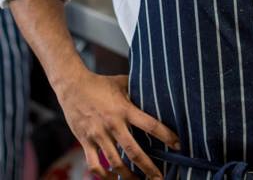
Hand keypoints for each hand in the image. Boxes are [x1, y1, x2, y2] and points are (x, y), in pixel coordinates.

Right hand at [56, 69, 179, 179]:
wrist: (73, 86)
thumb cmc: (101, 83)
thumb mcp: (123, 83)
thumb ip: (138, 89)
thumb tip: (157, 88)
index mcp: (125, 109)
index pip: (150, 124)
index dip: (165, 136)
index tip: (178, 145)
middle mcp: (112, 124)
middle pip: (133, 151)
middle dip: (148, 167)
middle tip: (160, 178)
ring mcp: (98, 135)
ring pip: (114, 163)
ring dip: (127, 176)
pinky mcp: (85, 142)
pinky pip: (94, 165)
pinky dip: (104, 176)